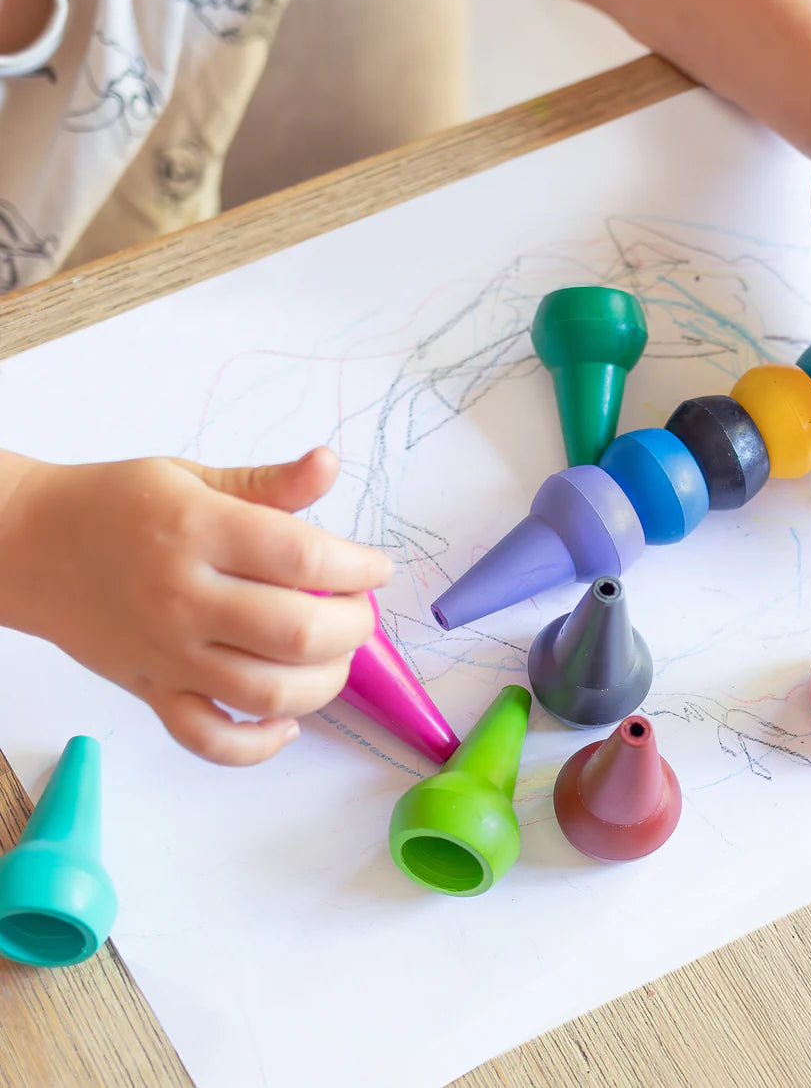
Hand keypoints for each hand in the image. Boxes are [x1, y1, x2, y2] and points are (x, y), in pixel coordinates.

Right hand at [4, 447, 392, 764]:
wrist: (28, 545)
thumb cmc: (117, 504)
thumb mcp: (193, 476)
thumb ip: (268, 482)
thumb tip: (330, 463)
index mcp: (199, 531)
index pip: (302, 557)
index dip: (358, 566)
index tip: (376, 567)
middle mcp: (184, 598)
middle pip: (296, 633)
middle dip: (353, 626)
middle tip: (359, 609)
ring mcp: (166, 654)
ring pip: (266, 693)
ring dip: (325, 682)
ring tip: (335, 655)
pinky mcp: (150, 692)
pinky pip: (209, 740)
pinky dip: (258, 745)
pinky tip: (288, 722)